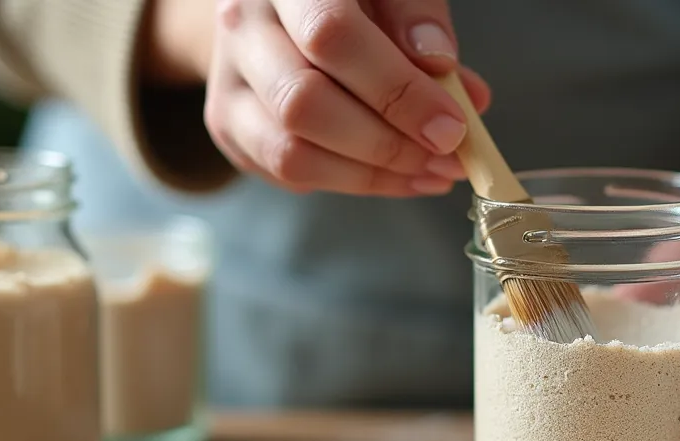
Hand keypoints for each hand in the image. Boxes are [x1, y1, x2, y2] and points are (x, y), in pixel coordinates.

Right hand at [146, 0, 490, 196]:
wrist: (282, 7)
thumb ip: (419, 20)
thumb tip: (447, 75)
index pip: (330, 36)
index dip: (396, 89)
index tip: (451, 126)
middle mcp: (242, 27)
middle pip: (303, 103)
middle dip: (387, 143)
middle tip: (446, 155)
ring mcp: (228, 80)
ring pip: (291, 152)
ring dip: (373, 175)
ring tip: (432, 172)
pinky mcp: (229, 125)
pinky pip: (289, 174)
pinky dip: (355, 183)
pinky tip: (400, 175)